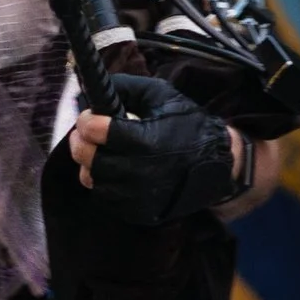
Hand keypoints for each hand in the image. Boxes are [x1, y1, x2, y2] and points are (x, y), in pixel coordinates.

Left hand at [67, 75, 247, 223]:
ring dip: (90, 164)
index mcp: (147, 140)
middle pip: (91, 159)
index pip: (98, 132)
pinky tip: (112, 170)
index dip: (86, 122)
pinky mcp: (139, 211)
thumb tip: (97, 89)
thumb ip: (127, 88)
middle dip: (81, 142)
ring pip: (94, 180)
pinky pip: (105, 198)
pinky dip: (103, 182)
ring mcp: (139, 196)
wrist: (218, 165)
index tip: (88, 117)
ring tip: (97, 152)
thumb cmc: (189, 126)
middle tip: (83, 134)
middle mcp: (141, 172)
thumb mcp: (163, 95)